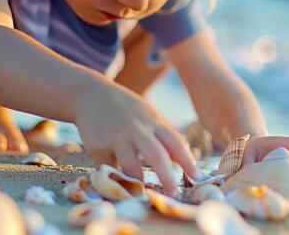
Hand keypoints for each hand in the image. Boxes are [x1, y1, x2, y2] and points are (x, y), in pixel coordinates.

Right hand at [75, 83, 200, 195]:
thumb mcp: (149, 114)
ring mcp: (117, 137)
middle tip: (174, 193)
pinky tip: (114, 176)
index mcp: (153, 122)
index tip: (197, 177)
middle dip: (167, 176)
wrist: (91, 94)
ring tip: (142, 193)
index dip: (188, 160)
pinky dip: (114, 176)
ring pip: (131, 166)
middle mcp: (137, 129)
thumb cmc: (126, 108)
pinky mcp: (98, 146)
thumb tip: (184, 156)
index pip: (175, 142)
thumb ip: (165, 134)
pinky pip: (109, 169)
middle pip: (156, 155)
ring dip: (138, 181)